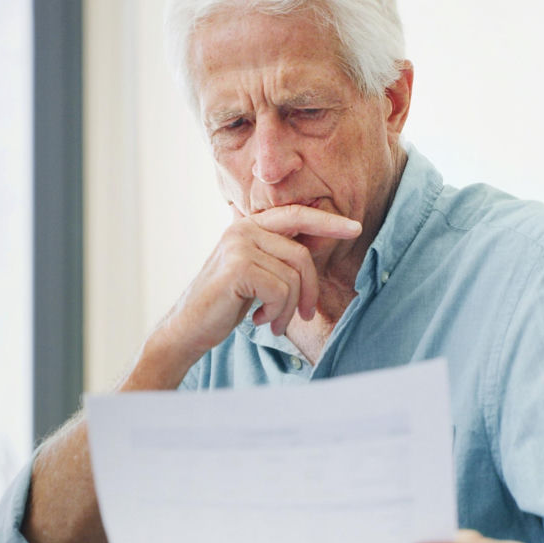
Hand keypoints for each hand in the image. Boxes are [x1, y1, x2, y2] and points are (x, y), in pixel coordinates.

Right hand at [160, 205, 360, 356]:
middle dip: (309, 289)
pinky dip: (277, 313)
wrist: (188, 327)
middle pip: (301, 255)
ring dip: (288, 308)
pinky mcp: (237, 267)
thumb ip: (277, 256)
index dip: (327, 221)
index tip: (355, 228)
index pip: (296, 215)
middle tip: (305, 314)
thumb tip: (315, 247)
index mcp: (248, 226)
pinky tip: (260, 320)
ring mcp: (239, 245)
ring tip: (273, 320)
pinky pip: (281, 290)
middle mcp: (243, 229)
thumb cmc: (225, 303)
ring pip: (292, 278)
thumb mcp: (254, 273)